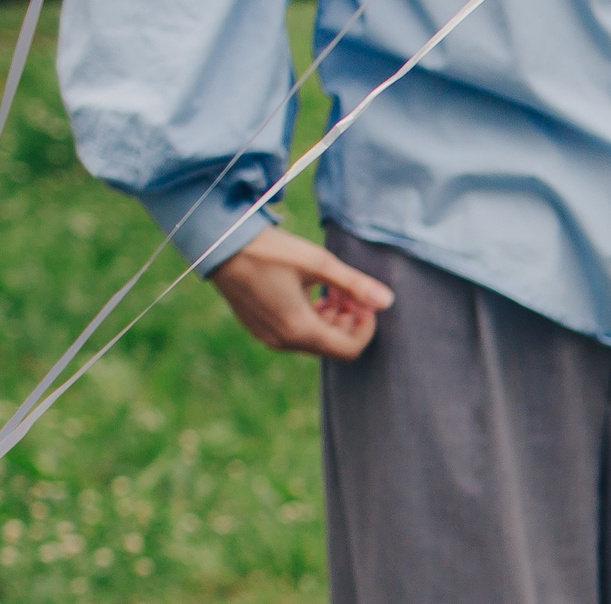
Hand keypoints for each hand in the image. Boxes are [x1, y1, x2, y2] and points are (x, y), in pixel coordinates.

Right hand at [207, 227, 392, 359]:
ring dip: (331, 317)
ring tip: (330, 287)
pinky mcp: (258, 325)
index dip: (366, 327)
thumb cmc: (268, 250)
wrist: (216, 242)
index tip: (364, 301)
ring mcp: (268, 335)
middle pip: (333, 345)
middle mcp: (283, 341)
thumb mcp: (317, 263)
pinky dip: (310, 316)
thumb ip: (354, 284)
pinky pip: (294, 331)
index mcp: (299, 330)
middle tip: (348, 290)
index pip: (350, 349)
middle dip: (349, 320)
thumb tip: (388, 301)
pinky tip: (309, 289)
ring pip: (315, 338)